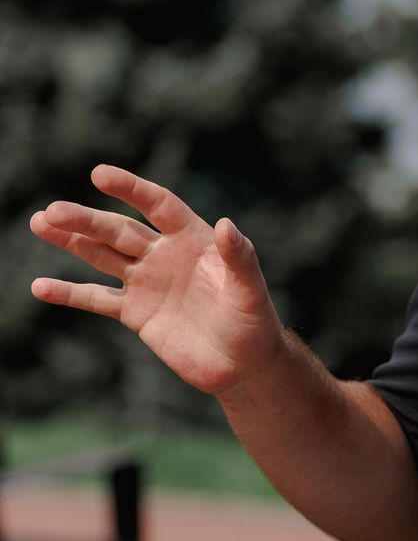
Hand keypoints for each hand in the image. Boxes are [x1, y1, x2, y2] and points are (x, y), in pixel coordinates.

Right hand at [29, 165, 283, 396]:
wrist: (242, 365)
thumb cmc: (254, 323)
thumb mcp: (251, 290)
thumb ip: (239, 258)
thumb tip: (226, 224)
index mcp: (193, 239)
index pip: (158, 205)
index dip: (131, 189)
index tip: (100, 174)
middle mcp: (164, 254)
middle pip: (119, 230)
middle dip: (86, 220)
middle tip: (52, 211)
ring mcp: (146, 282)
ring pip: (101, 255)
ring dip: (71, 241)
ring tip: (40, 223)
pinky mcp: (135, 313)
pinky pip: (96, 299)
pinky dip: (69, 292)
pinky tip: (40, 286)